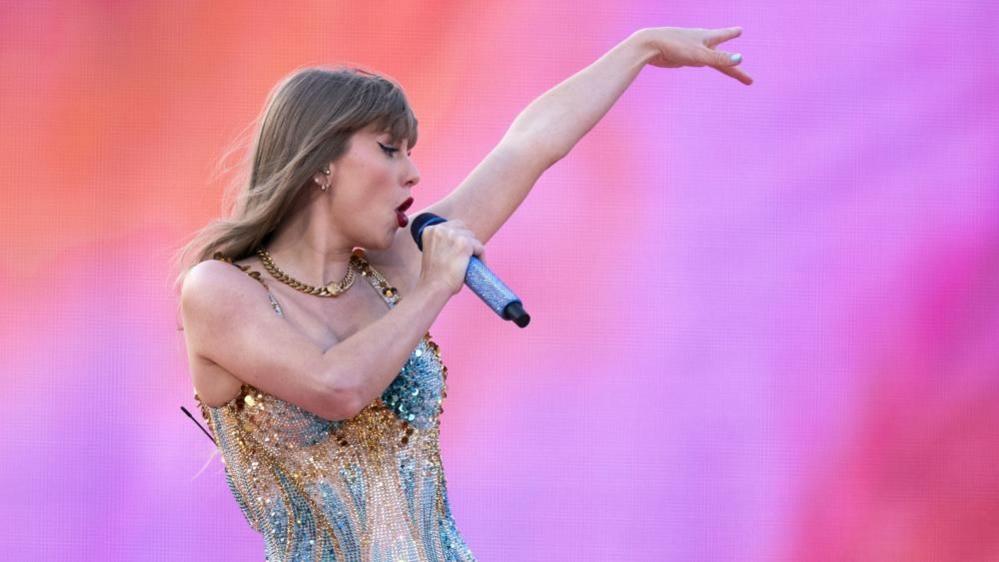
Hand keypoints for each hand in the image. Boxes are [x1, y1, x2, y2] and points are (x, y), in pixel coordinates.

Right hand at [416, 220, 484, 295]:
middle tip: (469, 257)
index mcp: (430, 230)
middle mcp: (441, 229)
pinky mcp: (465, 243)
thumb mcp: (434, 252)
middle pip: (464, 229)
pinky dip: (481, 257)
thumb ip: (443, 243)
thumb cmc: (434, 276)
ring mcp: (453, 235)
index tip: (461, 250)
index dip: (459, 237)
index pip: (453, 226)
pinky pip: (480, 247)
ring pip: (473, 238)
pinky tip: (479, 266)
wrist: (433, 287)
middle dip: (468, 241)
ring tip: (473, 263)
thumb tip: (457, 244)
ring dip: (475, 250)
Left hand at [637, 26, 752, 85]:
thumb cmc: (675, 47)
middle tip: (740, 58)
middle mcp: (700, 41)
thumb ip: (719, 59)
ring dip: (717, 58)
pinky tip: (699, 63)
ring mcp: (690, 48)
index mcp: (706, 37)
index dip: (732, 34)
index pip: (724, 36)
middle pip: (720, 52)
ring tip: (723, 61)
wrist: (650, 46)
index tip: (740, 29)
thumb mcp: (700, 55)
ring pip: (708, 55)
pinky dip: (702, 61)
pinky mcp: (680, 56)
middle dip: (731, 59)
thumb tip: (740, 58)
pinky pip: (696, 60)